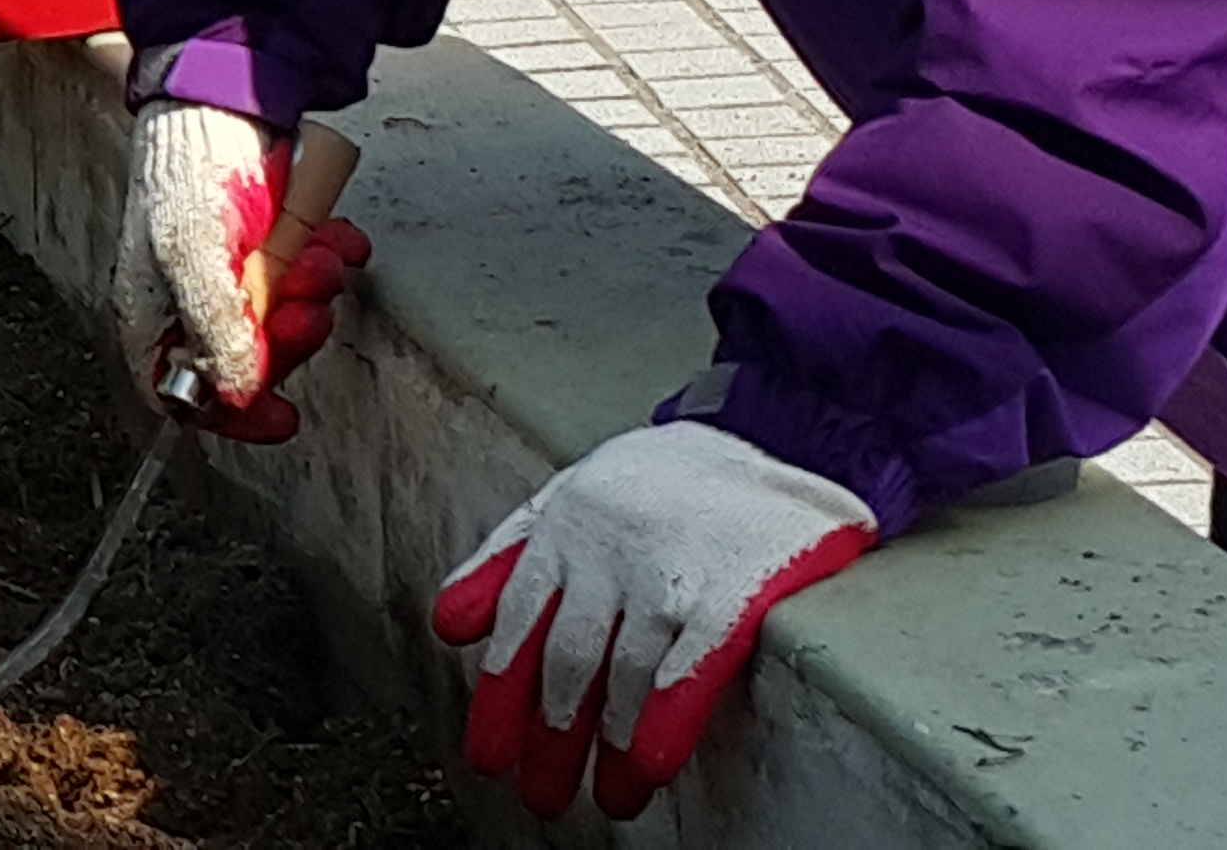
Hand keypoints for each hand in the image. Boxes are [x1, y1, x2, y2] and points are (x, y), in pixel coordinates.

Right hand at [111, 96, 371, 441]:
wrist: (226, 92)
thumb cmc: (186, 163)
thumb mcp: (192, 249)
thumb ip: (213, 324)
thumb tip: (236, 393)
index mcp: (155, 311)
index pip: (181, 393)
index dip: (230, 415)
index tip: (278, 415)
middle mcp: (194, 300)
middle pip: (249, 362)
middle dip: (288, 336)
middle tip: (305, 308)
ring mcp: (238, 275)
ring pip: (288, 320)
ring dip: (314, 291)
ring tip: (316, 256)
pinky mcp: (275, 247)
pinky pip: (313, 275)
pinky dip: (333, 257)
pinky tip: (336, 239)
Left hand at [434, 420, 875, 815]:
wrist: (778, 429)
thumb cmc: (666, 475)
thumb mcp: (570, 494)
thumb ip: (507, 557)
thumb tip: (448, 623)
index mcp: (562, 531)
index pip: (520, 628)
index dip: (502, 698)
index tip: (487, 756)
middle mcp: (605, 554)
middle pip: (567, 661)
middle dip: (551, 736)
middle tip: (543, 796)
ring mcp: (665, 571)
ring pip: (624, 673)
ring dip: (612, 746)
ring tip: (612, 798)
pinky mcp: (731, 588)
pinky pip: (691, 663)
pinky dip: (669, 717)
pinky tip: (654, 764)